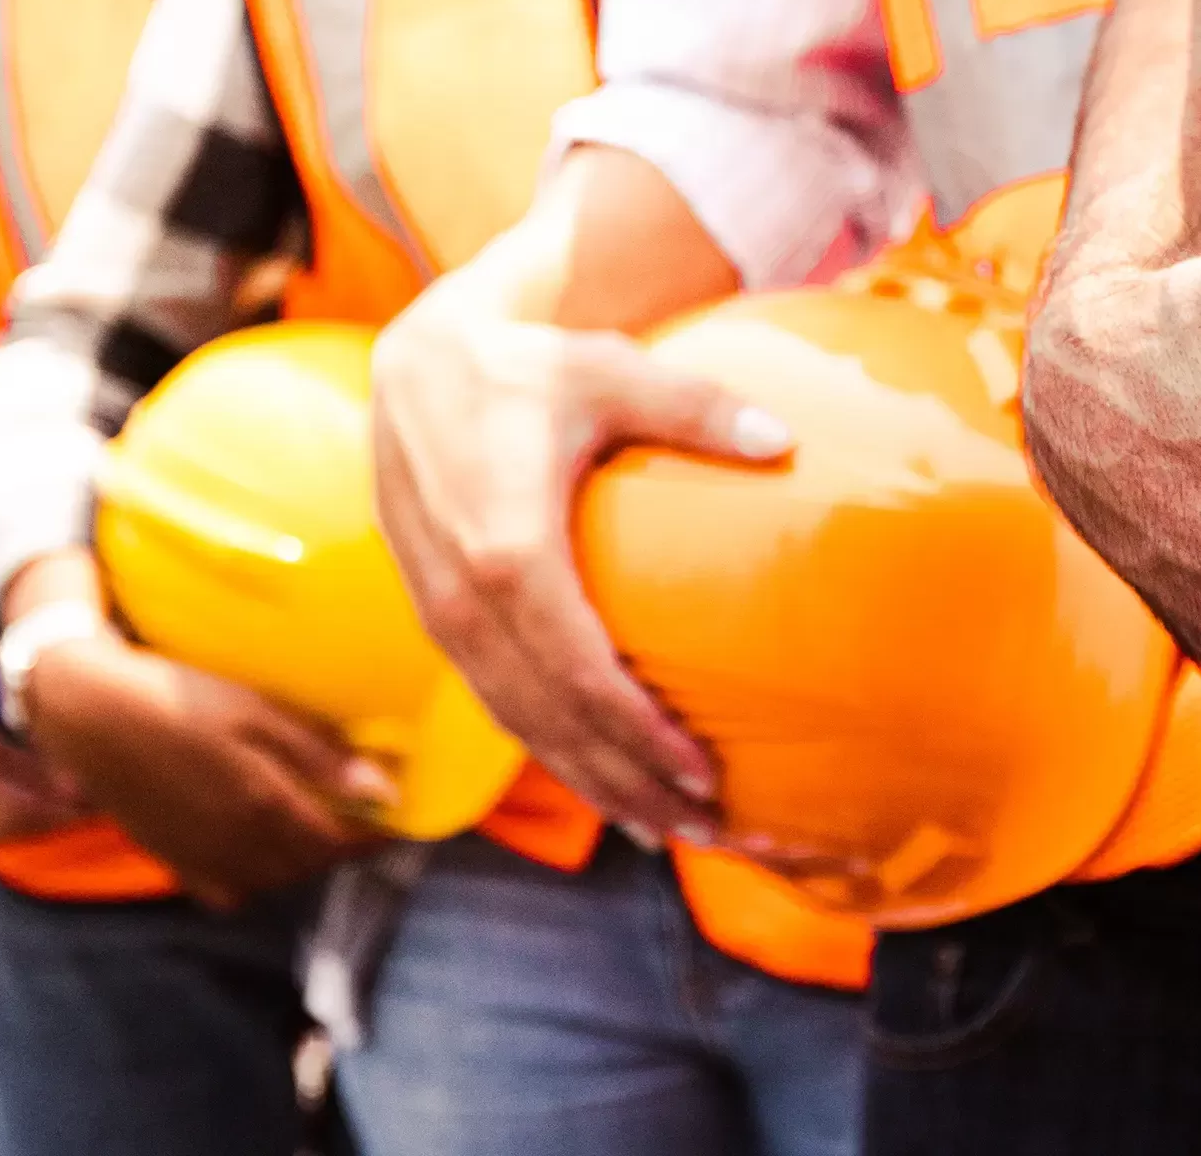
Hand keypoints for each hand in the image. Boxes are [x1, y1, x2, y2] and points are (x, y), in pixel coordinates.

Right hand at [23, 628, 389, 906]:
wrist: (87, 715)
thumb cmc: (180, 699)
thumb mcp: (258, 713)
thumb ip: (321, 758)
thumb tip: (386, 793)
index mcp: (267, 809)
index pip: (342, 840)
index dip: (377, 833)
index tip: (401, 818)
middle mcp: (239, 847)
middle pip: (311, 863)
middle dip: (343, 845)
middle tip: (362, 817)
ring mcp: (203, 861)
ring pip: (274, 879)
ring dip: (304, 861)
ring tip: (318, 828)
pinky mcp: (173, 862)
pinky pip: (229, 889)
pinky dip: (255, 877)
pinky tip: (259, 849)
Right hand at [370, 278, 791, 843]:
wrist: (417, 367)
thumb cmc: (523, 367)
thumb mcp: (608, 372)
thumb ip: (696, 407)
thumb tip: (783, 438)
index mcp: (508, 552)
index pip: (581, 675)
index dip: (641, 736)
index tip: (705, 776)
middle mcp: (465, 602)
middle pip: (555, 723)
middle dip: (631, 786)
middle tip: (707, 834)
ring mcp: (444, 619)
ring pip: (523, 730)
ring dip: (595, 786)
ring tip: (667, 834)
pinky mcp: (438, 622)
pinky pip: (500, 708)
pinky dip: (554, 756)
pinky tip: (605, 789)